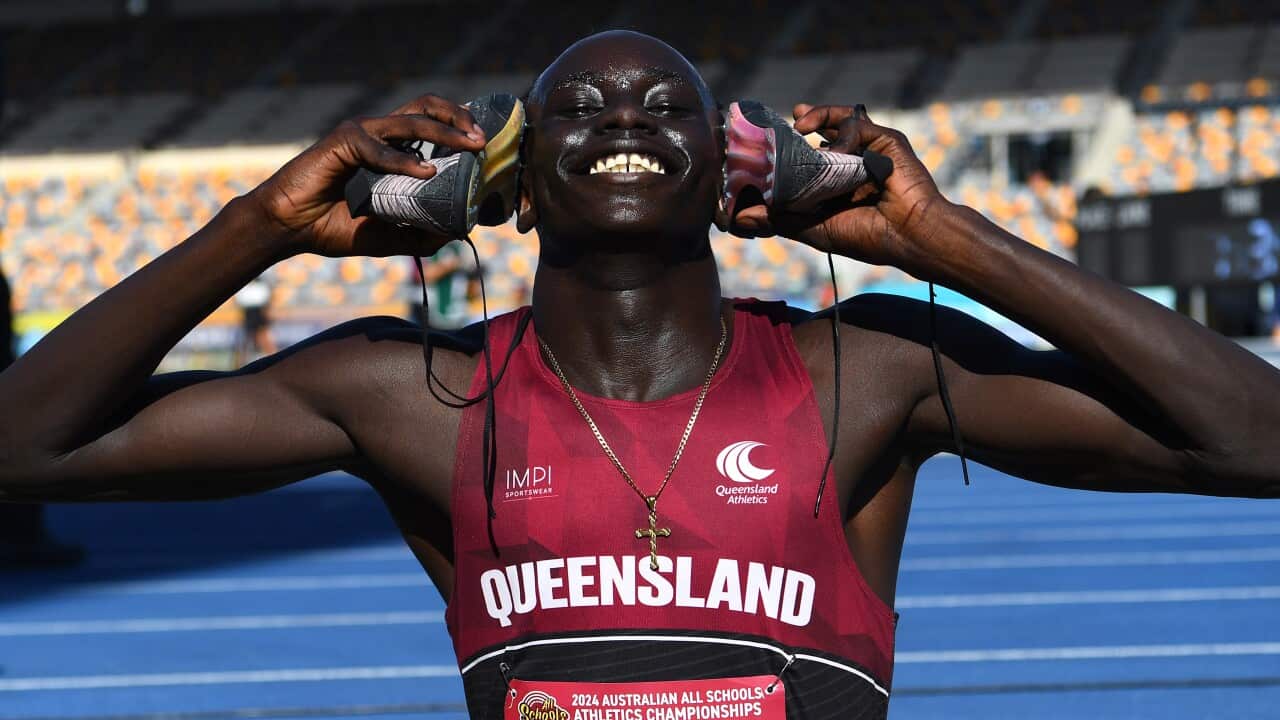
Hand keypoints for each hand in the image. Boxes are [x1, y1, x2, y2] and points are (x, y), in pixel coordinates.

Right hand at [247, 94, 486, 257]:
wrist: (290, 229)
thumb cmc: (333, 227)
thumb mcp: (388, 237)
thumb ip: (421, 234)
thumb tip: (459, 233)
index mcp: (391, 150)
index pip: (431, 125)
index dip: (460, 129)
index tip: (487, 147)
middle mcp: (379, 136)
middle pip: (426, 107)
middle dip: (459, 118)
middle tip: (483, 139)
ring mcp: (361, 134)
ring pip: (411, 120)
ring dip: (445, 131)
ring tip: (470, 145)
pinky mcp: (342, 142)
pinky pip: (379, 148)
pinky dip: (404, 160)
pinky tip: (426, 171)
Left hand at [732, 104, 951, 269]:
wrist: (909, 237)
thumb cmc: (866, 236)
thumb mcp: (811, 227)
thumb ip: (776, 218)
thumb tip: (734, 220)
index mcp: (836, 182)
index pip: (806, 157)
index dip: (786, 147)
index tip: (761, 145)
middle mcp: (852, 162)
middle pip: (821, 132)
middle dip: (799, 121)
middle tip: (777, 122)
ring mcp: (870, 150)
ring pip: (839, 119)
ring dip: (816, 116)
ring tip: (797, 125)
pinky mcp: (886, 140)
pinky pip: (857, 123)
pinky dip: (842, 132)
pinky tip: (833, 150)